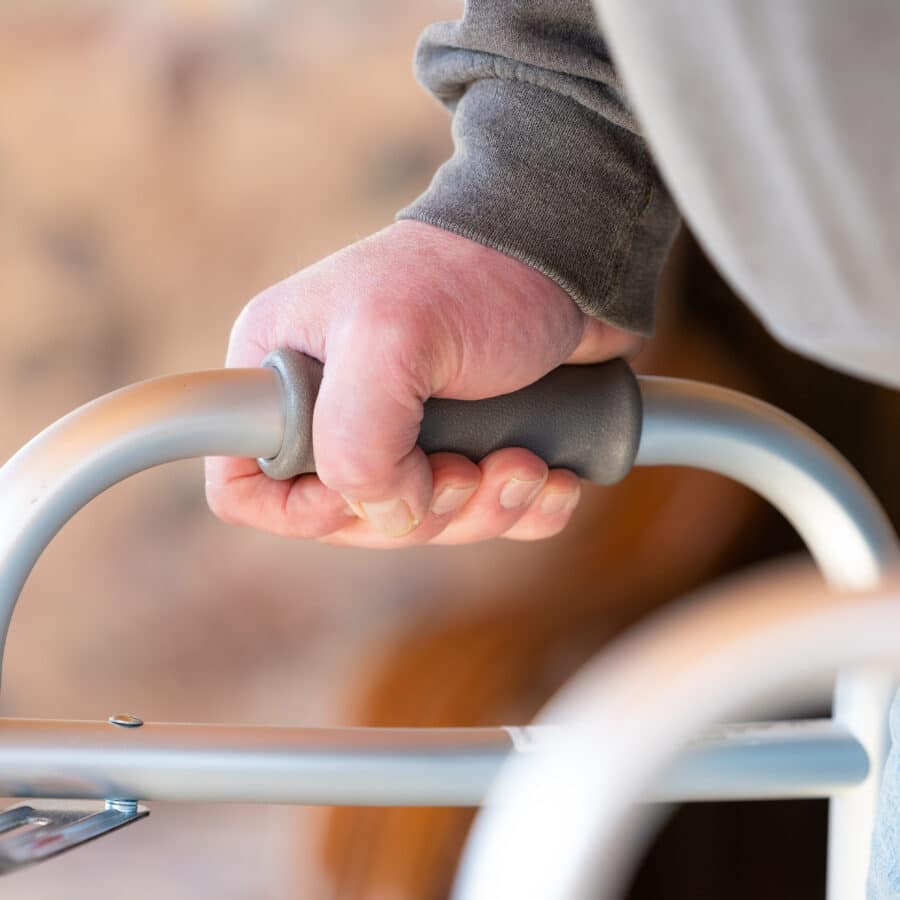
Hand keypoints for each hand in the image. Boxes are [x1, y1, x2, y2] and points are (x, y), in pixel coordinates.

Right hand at [205, 221, 640, 546]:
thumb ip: (356, 438)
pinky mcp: (468, 445)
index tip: (374, 488)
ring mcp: (404, 434)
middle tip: (470, 468)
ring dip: (482, 511)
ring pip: (423, 524)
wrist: (568, 254)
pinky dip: (523, 511)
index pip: (246, 485)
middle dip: (424, 512)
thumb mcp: (390, 338)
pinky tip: (553, 478)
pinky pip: (485, 516)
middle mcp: (335, 412)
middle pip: (351, 519)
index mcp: (282, 378)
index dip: (302, 512)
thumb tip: (389, 513)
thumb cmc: (473, 277)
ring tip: (525, 464)